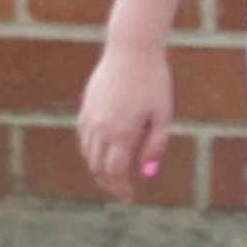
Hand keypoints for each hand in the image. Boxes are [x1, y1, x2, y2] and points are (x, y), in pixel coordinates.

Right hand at [78, 42, 172, 200]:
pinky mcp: (87, 105)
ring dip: (98, 168)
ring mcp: (91, 116)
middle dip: (108, 183)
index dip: (121, 189)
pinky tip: (102, 150)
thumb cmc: (153, 80)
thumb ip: (155, 144)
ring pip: (87, 153)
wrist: (131, 49)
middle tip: (121, 189)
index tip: (129, 197)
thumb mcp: (162, 114)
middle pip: (97, 167)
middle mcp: (101, 128)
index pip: (115, 173)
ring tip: (113, 173)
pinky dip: (91, 150)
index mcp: (122, 133)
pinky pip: (84, 136)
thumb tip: (147, 170)